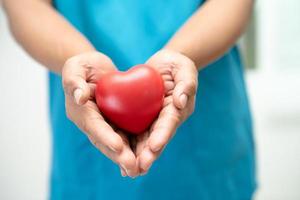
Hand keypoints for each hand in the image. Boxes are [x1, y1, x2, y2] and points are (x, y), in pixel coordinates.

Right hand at [62, 52, 138, 176]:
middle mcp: (90, 122)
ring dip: (126, 158)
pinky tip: (143, 158)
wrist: (94, 69)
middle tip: (133, 168)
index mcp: (80, 111)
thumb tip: (79, 98)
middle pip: (105, 141)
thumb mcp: (76, 67)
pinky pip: (123, 137)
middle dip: (118, 156)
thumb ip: (74, 81)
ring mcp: (102, 125)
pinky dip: (132, 148)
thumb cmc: (83, 65)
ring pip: (115, 144)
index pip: (94, 126)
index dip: (106, 138)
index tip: (119, 148)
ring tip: (139, 170)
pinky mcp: (113, 123)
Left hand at [135, 49, 197, 173]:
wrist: (165, 64)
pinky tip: (119, 156)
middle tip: (139, 168)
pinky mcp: (143, 117)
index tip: (154, 148)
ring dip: (138, 155)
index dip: (162, 136)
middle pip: (157, 138)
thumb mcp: (184, 69)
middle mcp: (167, 119)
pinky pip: (135, 131)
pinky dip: (129, 144)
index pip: (169, 123)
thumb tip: (181, 102)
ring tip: (127, 170)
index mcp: (178, 109)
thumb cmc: (176, 64)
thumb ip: (186, 84)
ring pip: (145, 139)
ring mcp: (155, 120)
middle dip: (149, 154)